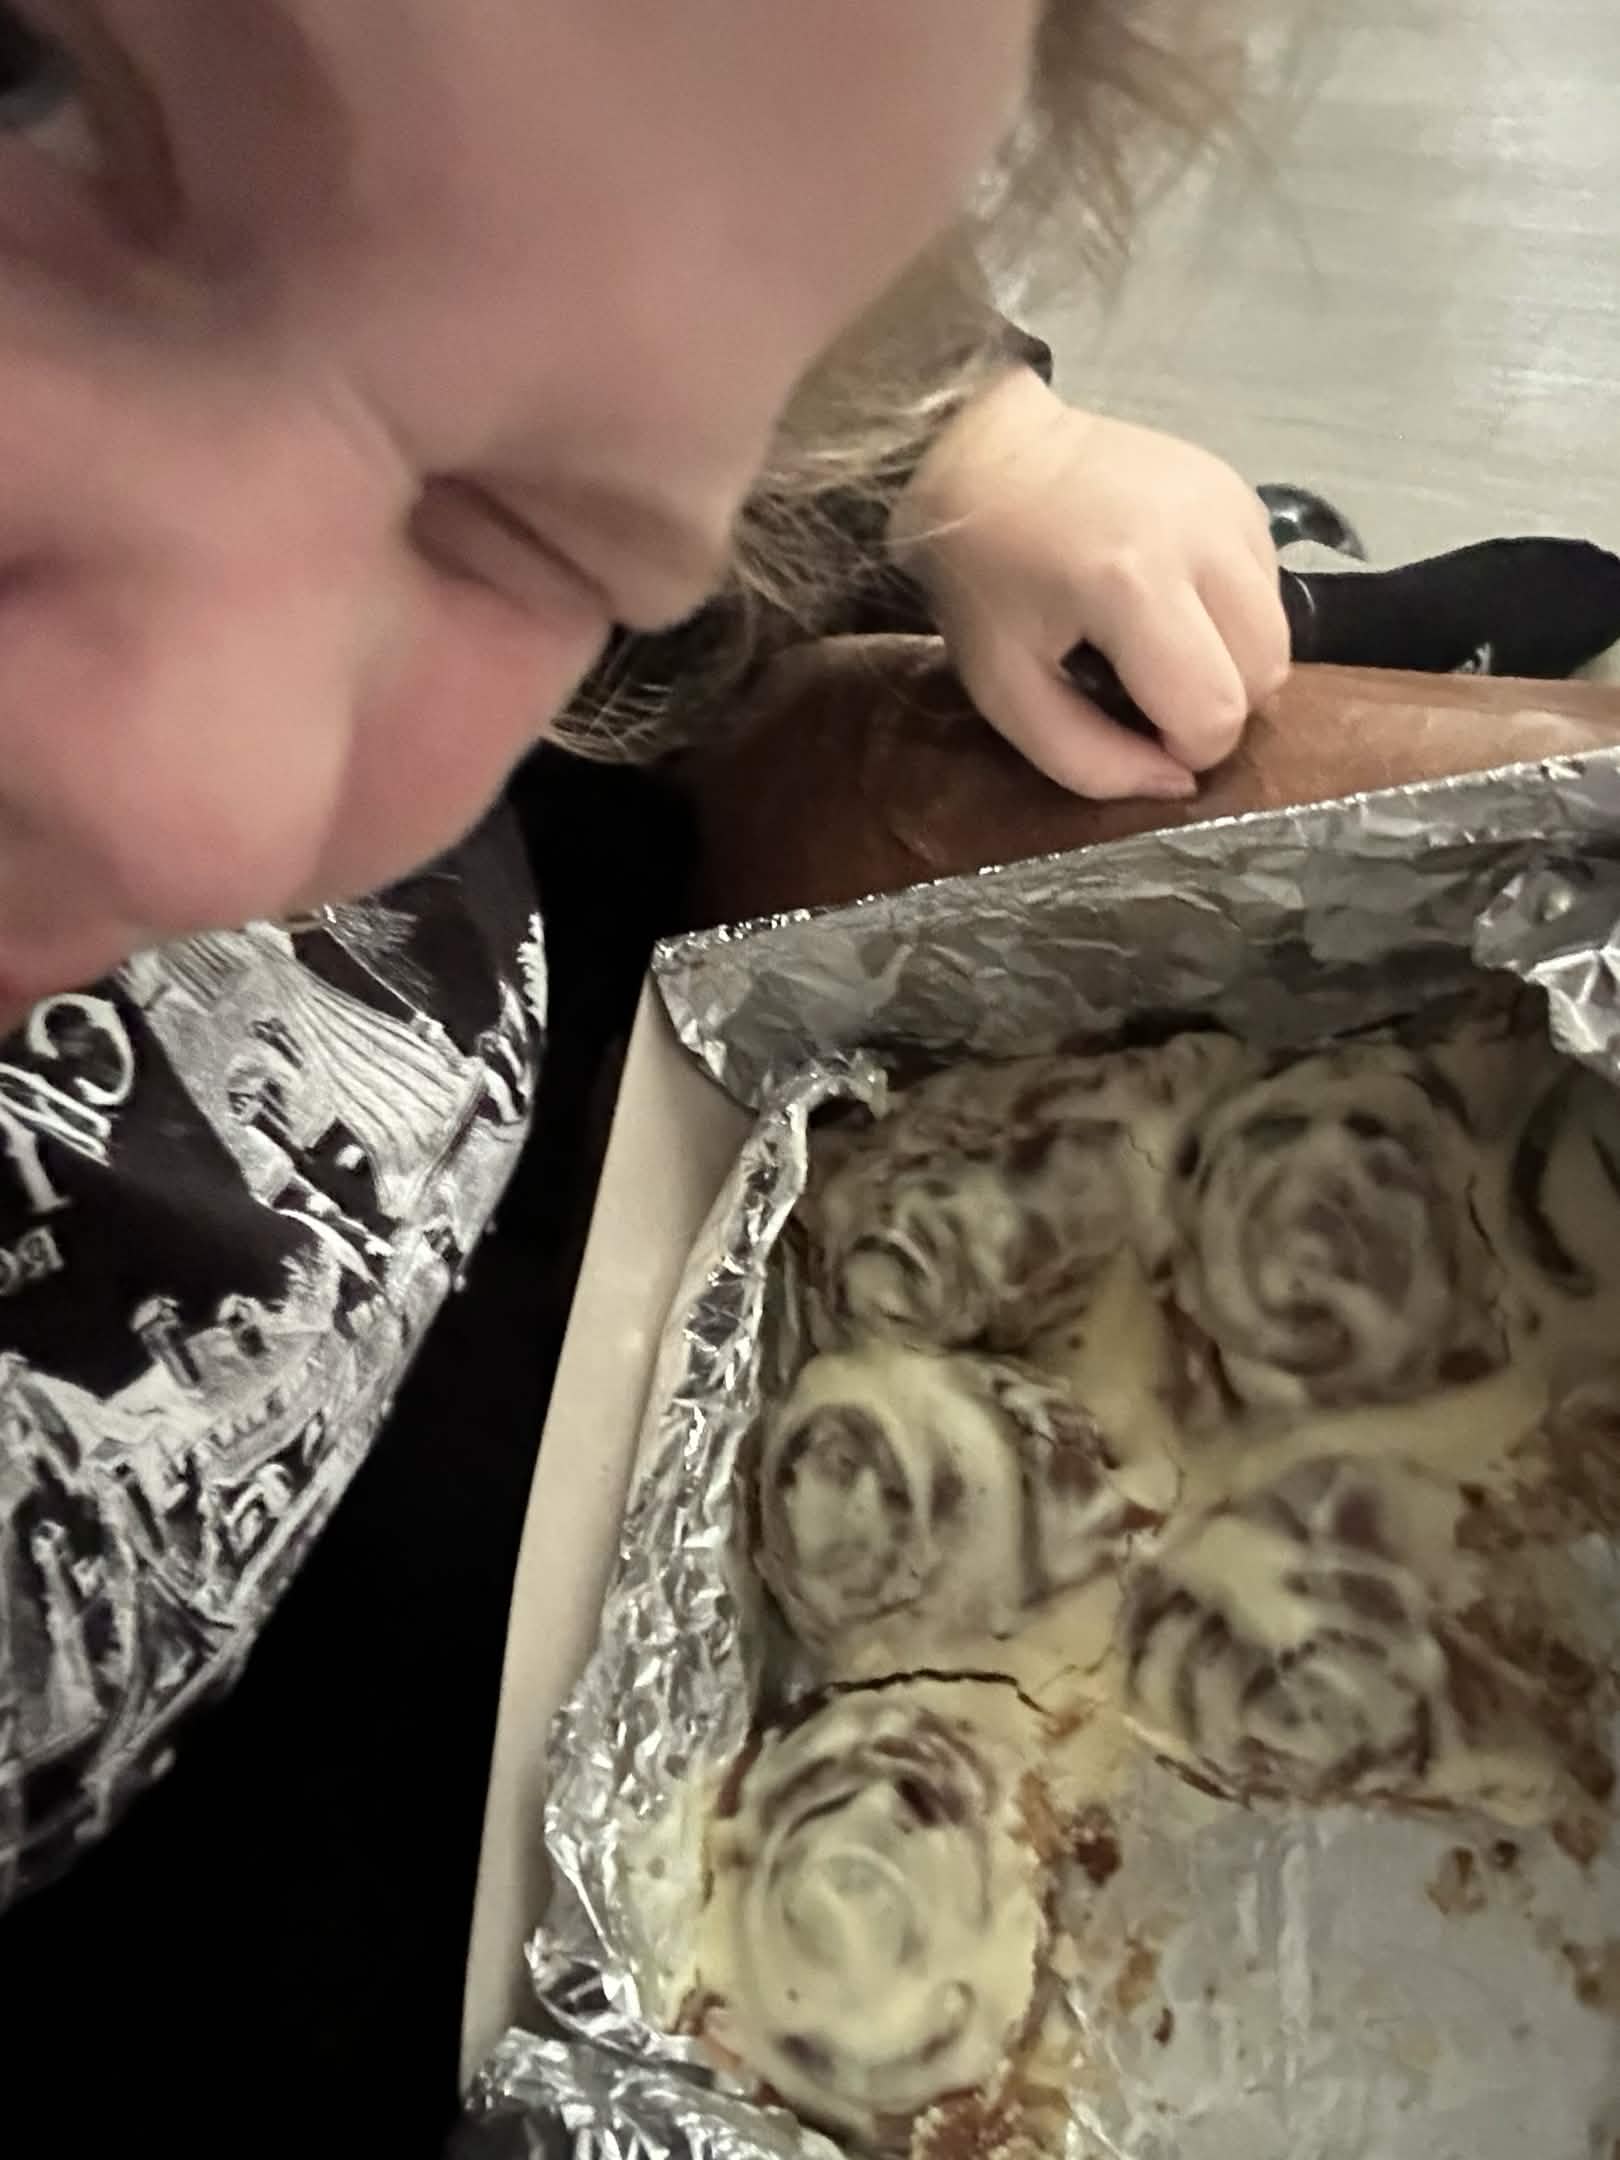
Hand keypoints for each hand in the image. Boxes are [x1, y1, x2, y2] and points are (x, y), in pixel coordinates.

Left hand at [891, 371, 1290, 800]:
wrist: (986, 455)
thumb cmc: (984, 582)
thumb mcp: (1007, 691)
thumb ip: (1089, 760)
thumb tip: (1180, 785)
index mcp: (1133, 585)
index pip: (1215, 712)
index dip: (1184, 749)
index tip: (1135, 732)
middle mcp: (1202, 536)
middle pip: (1265, 676)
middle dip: (1214, 708)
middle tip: (1147, 694)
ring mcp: (1232, 505)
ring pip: (1279, 635)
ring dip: (1230, 664)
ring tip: (1160, 647)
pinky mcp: (1243, 490)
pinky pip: (1268, 589)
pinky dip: (1232, 616)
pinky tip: (1173, 600)